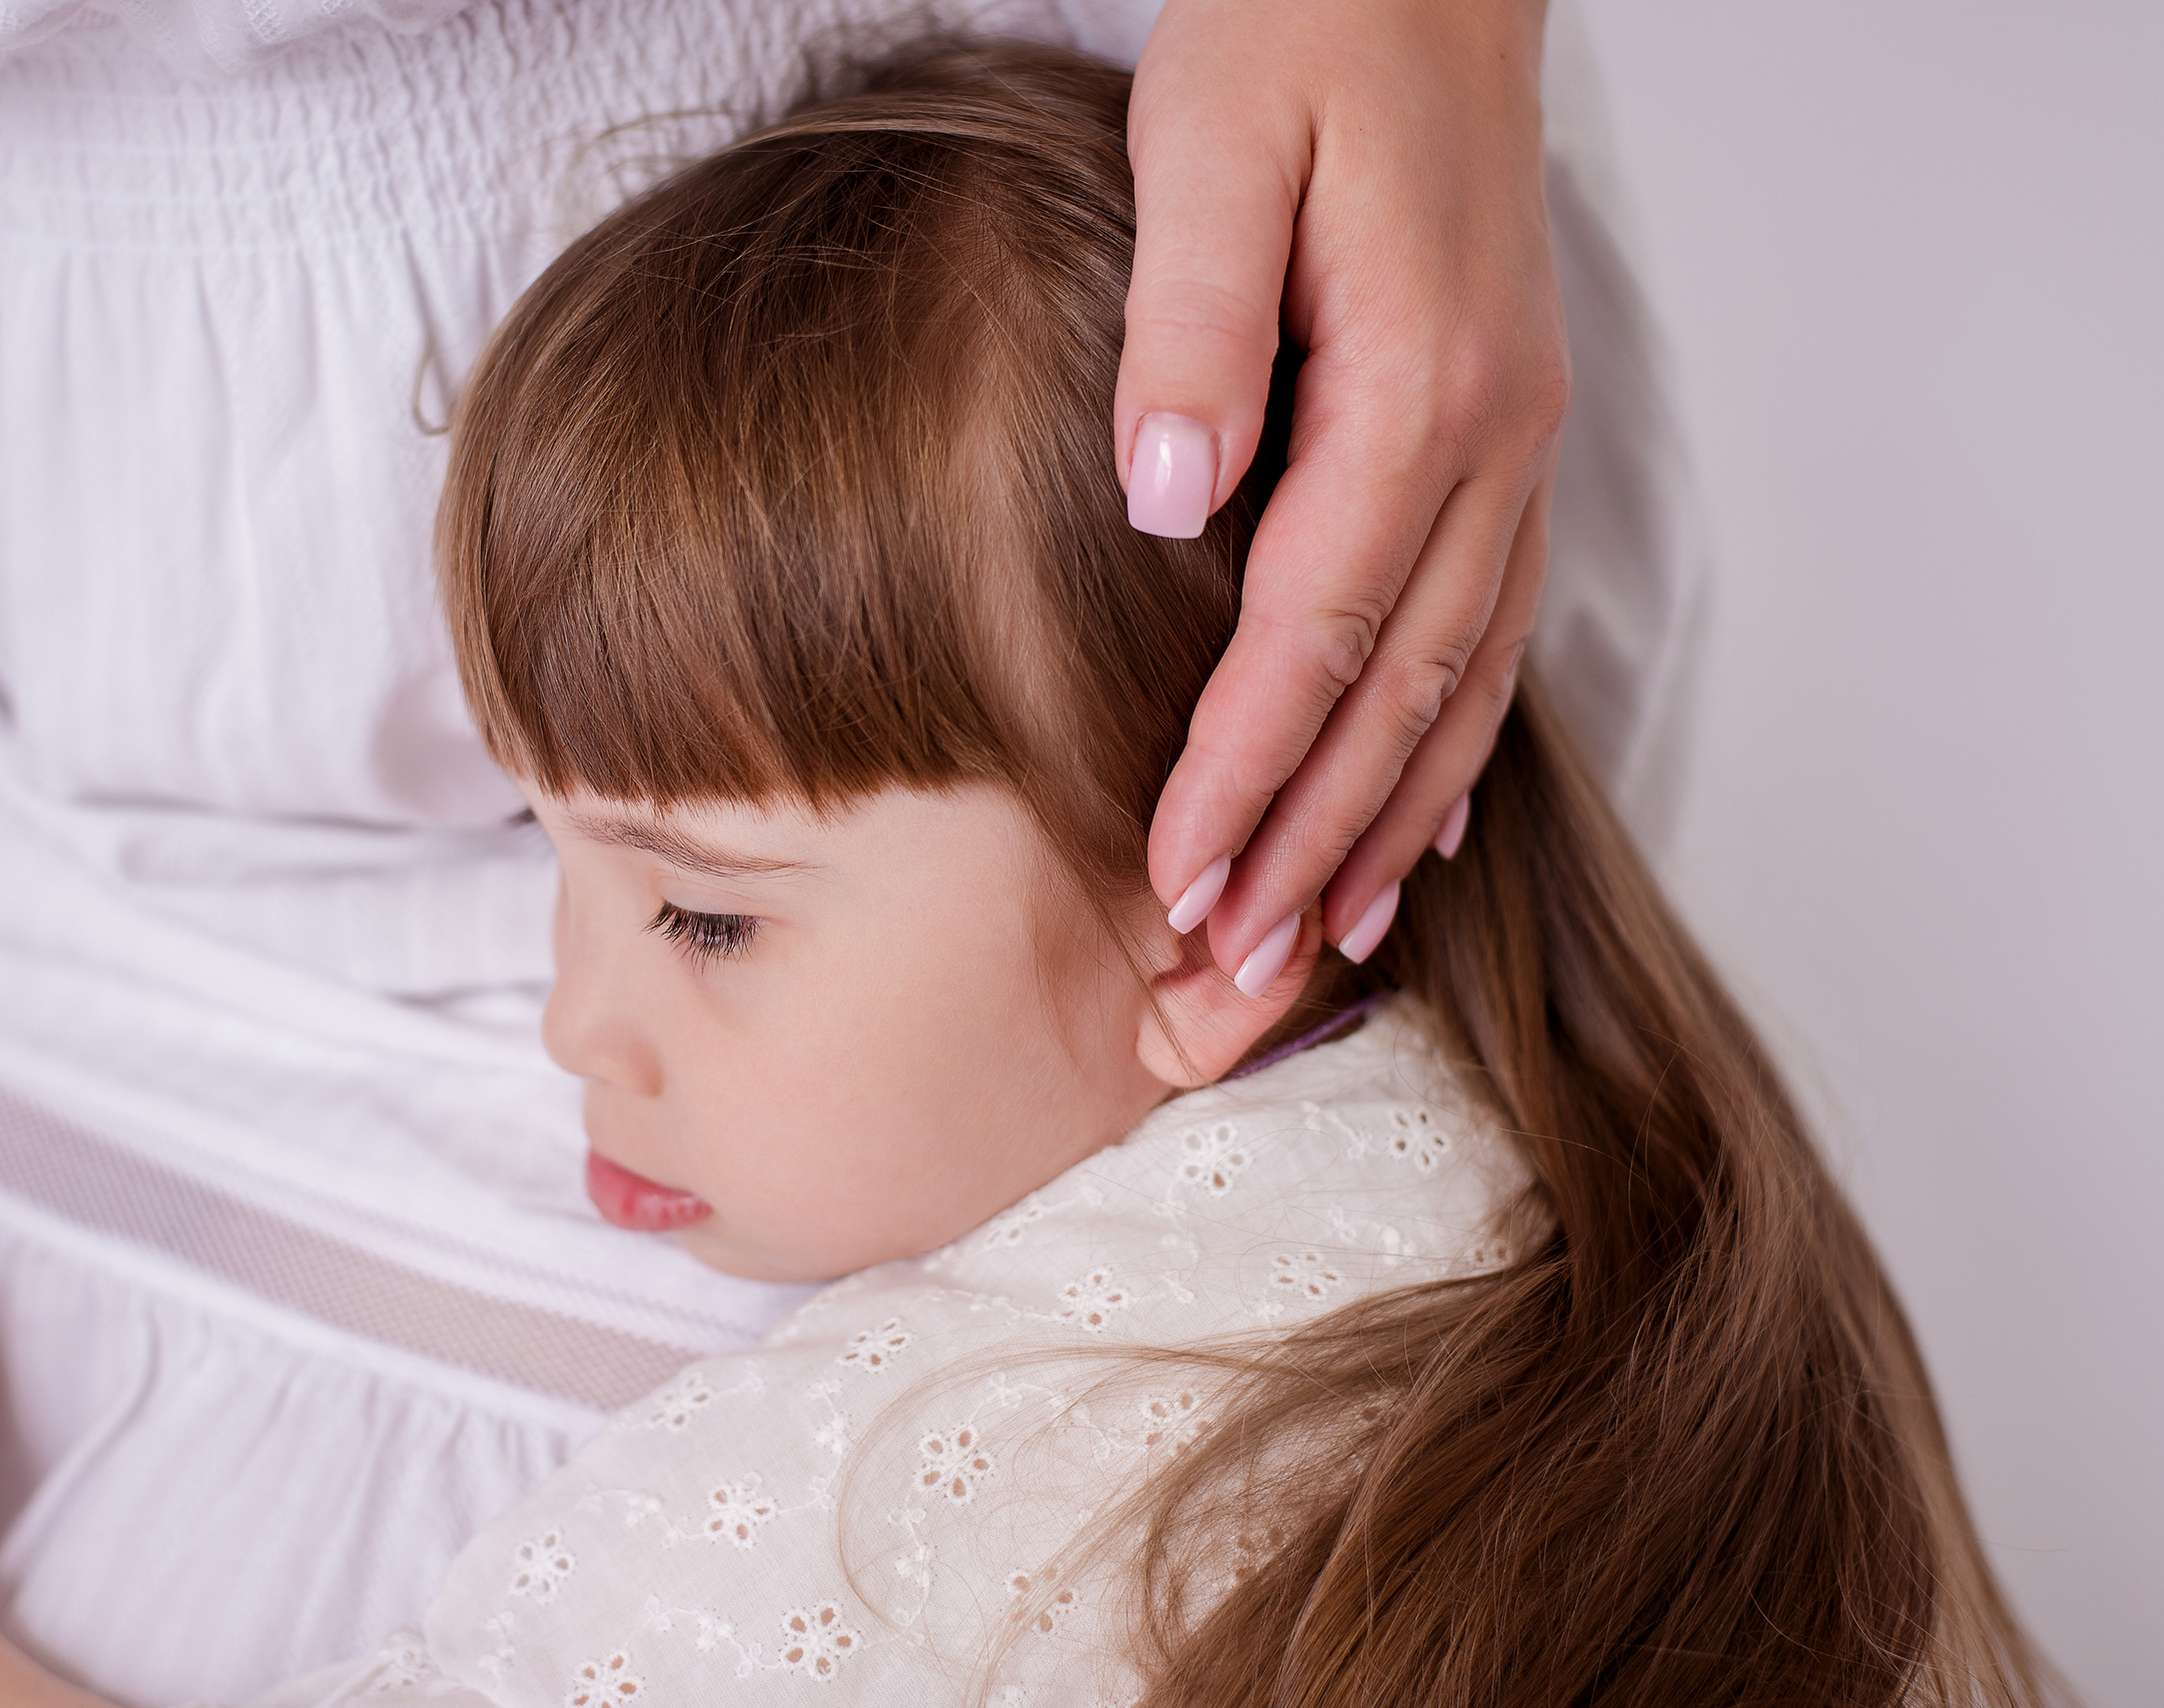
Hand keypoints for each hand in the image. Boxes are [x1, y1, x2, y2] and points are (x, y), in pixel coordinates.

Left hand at [1119, 0, 1568, 985]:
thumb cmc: (1306, 30)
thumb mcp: (1207, 142)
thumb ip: (1183, 324)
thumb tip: (1163, 506)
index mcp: (1415, 381)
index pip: (1316, 625)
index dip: (1243, 766)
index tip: (1174, 873)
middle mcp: (1491, 436)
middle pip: (1398, 683)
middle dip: (1311, 833)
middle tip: (1232, 958)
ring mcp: (1516, 440)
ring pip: (1461, 674)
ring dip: (1390, 815)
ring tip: (1323, 931)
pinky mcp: (1507, 433)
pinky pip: (1495, 617)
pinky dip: (1456, 731)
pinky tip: (1424, 814)